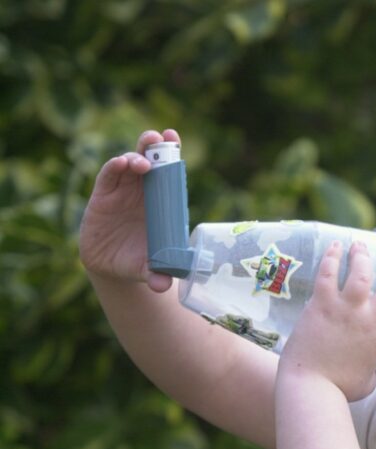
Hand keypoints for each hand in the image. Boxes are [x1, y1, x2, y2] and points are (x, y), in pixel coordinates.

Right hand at [79, 129, 179, 292]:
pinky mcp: (102, 196)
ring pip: (128, 165)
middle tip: (160, 137)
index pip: (167, 172)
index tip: (175, 139)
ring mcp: (122, 191)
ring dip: (135, 157)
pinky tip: (120, 164)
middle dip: (154, 146)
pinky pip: (108, 176)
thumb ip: (157, 274)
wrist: (112, 266)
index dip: (172, 154)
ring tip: (143, 161)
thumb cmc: (138, 261)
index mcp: (161, 202)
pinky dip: (114, 168)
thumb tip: (163, 287)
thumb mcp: (148, 268)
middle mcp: (142, 191)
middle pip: (148, 160)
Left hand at [279, 241, 375, 399]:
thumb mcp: (366, 383)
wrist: (312, 388)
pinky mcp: (323, 305)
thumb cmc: (337, 390)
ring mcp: (348, 311)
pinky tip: (336, 247)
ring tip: (361, 246)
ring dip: (364, 257)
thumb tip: (371, 371)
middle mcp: (371, 322)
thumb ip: (372, 371)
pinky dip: (333, 258)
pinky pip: (330, 275)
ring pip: (362, 275)